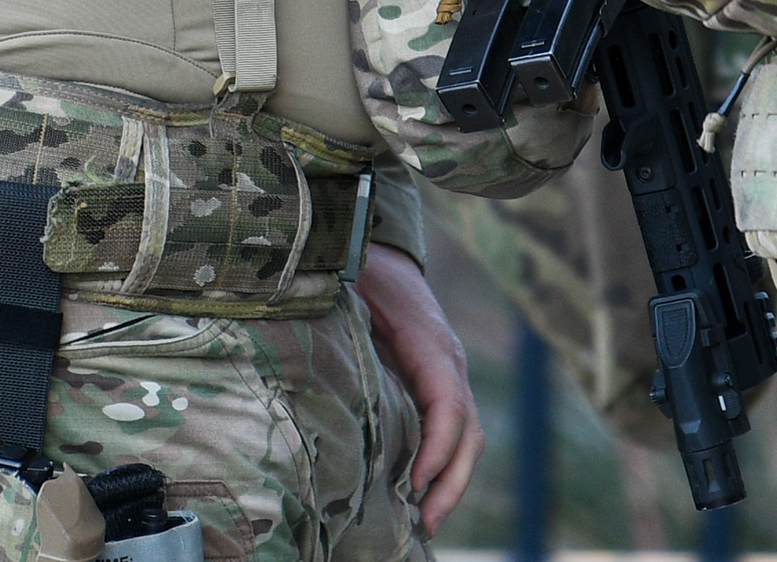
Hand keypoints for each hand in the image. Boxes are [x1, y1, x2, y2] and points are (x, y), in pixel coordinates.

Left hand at [353, 248, 481, 528]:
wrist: (382, 255)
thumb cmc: (362, 272)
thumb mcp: (349, 289)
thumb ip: (339, 319)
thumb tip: (308, 349)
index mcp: (429, 342)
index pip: (448, 401)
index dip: (438, 444)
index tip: (416, 481)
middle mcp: (447, 362)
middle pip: (468, 429)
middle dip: (452, 480)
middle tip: (426, 520)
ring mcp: (447, 375)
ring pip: (466, 436)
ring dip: (451, 481)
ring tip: (426, 521)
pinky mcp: (435, 386)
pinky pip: (450, 431)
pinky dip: (442, 465)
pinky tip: (419, 493)